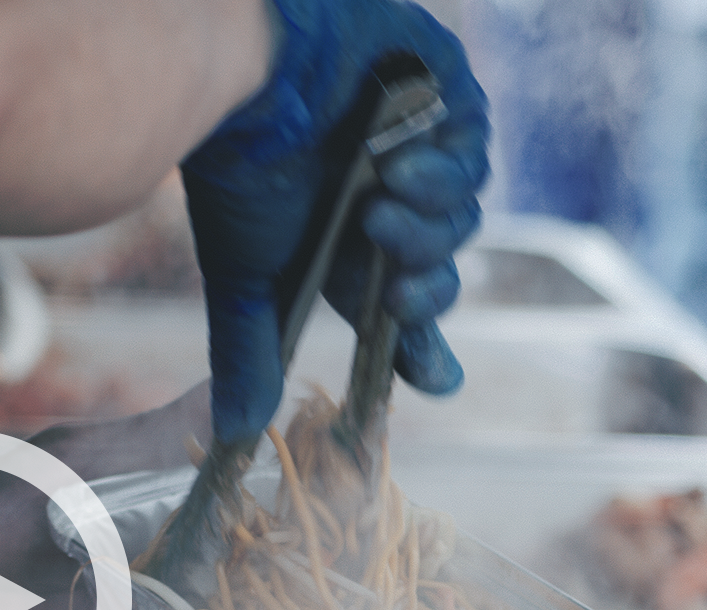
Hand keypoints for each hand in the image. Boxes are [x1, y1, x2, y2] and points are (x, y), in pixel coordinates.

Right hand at [182, 0, 489, 441]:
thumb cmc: (238, 170)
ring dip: (426, 227)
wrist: (242, 81)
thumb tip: (232, 432)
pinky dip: (445, 169)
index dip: (422, 348)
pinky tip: (400, 164)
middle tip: (395, 288)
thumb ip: (250, 353)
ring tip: (377, 207)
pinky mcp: (443, 89)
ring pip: (461, 217)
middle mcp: (386, 199)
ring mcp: (419, 142)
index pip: (399, 312)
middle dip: (421, 288)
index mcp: (345, 246)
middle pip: (437, 270)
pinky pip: (474, 149)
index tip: (440, 381)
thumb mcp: (245, 280)